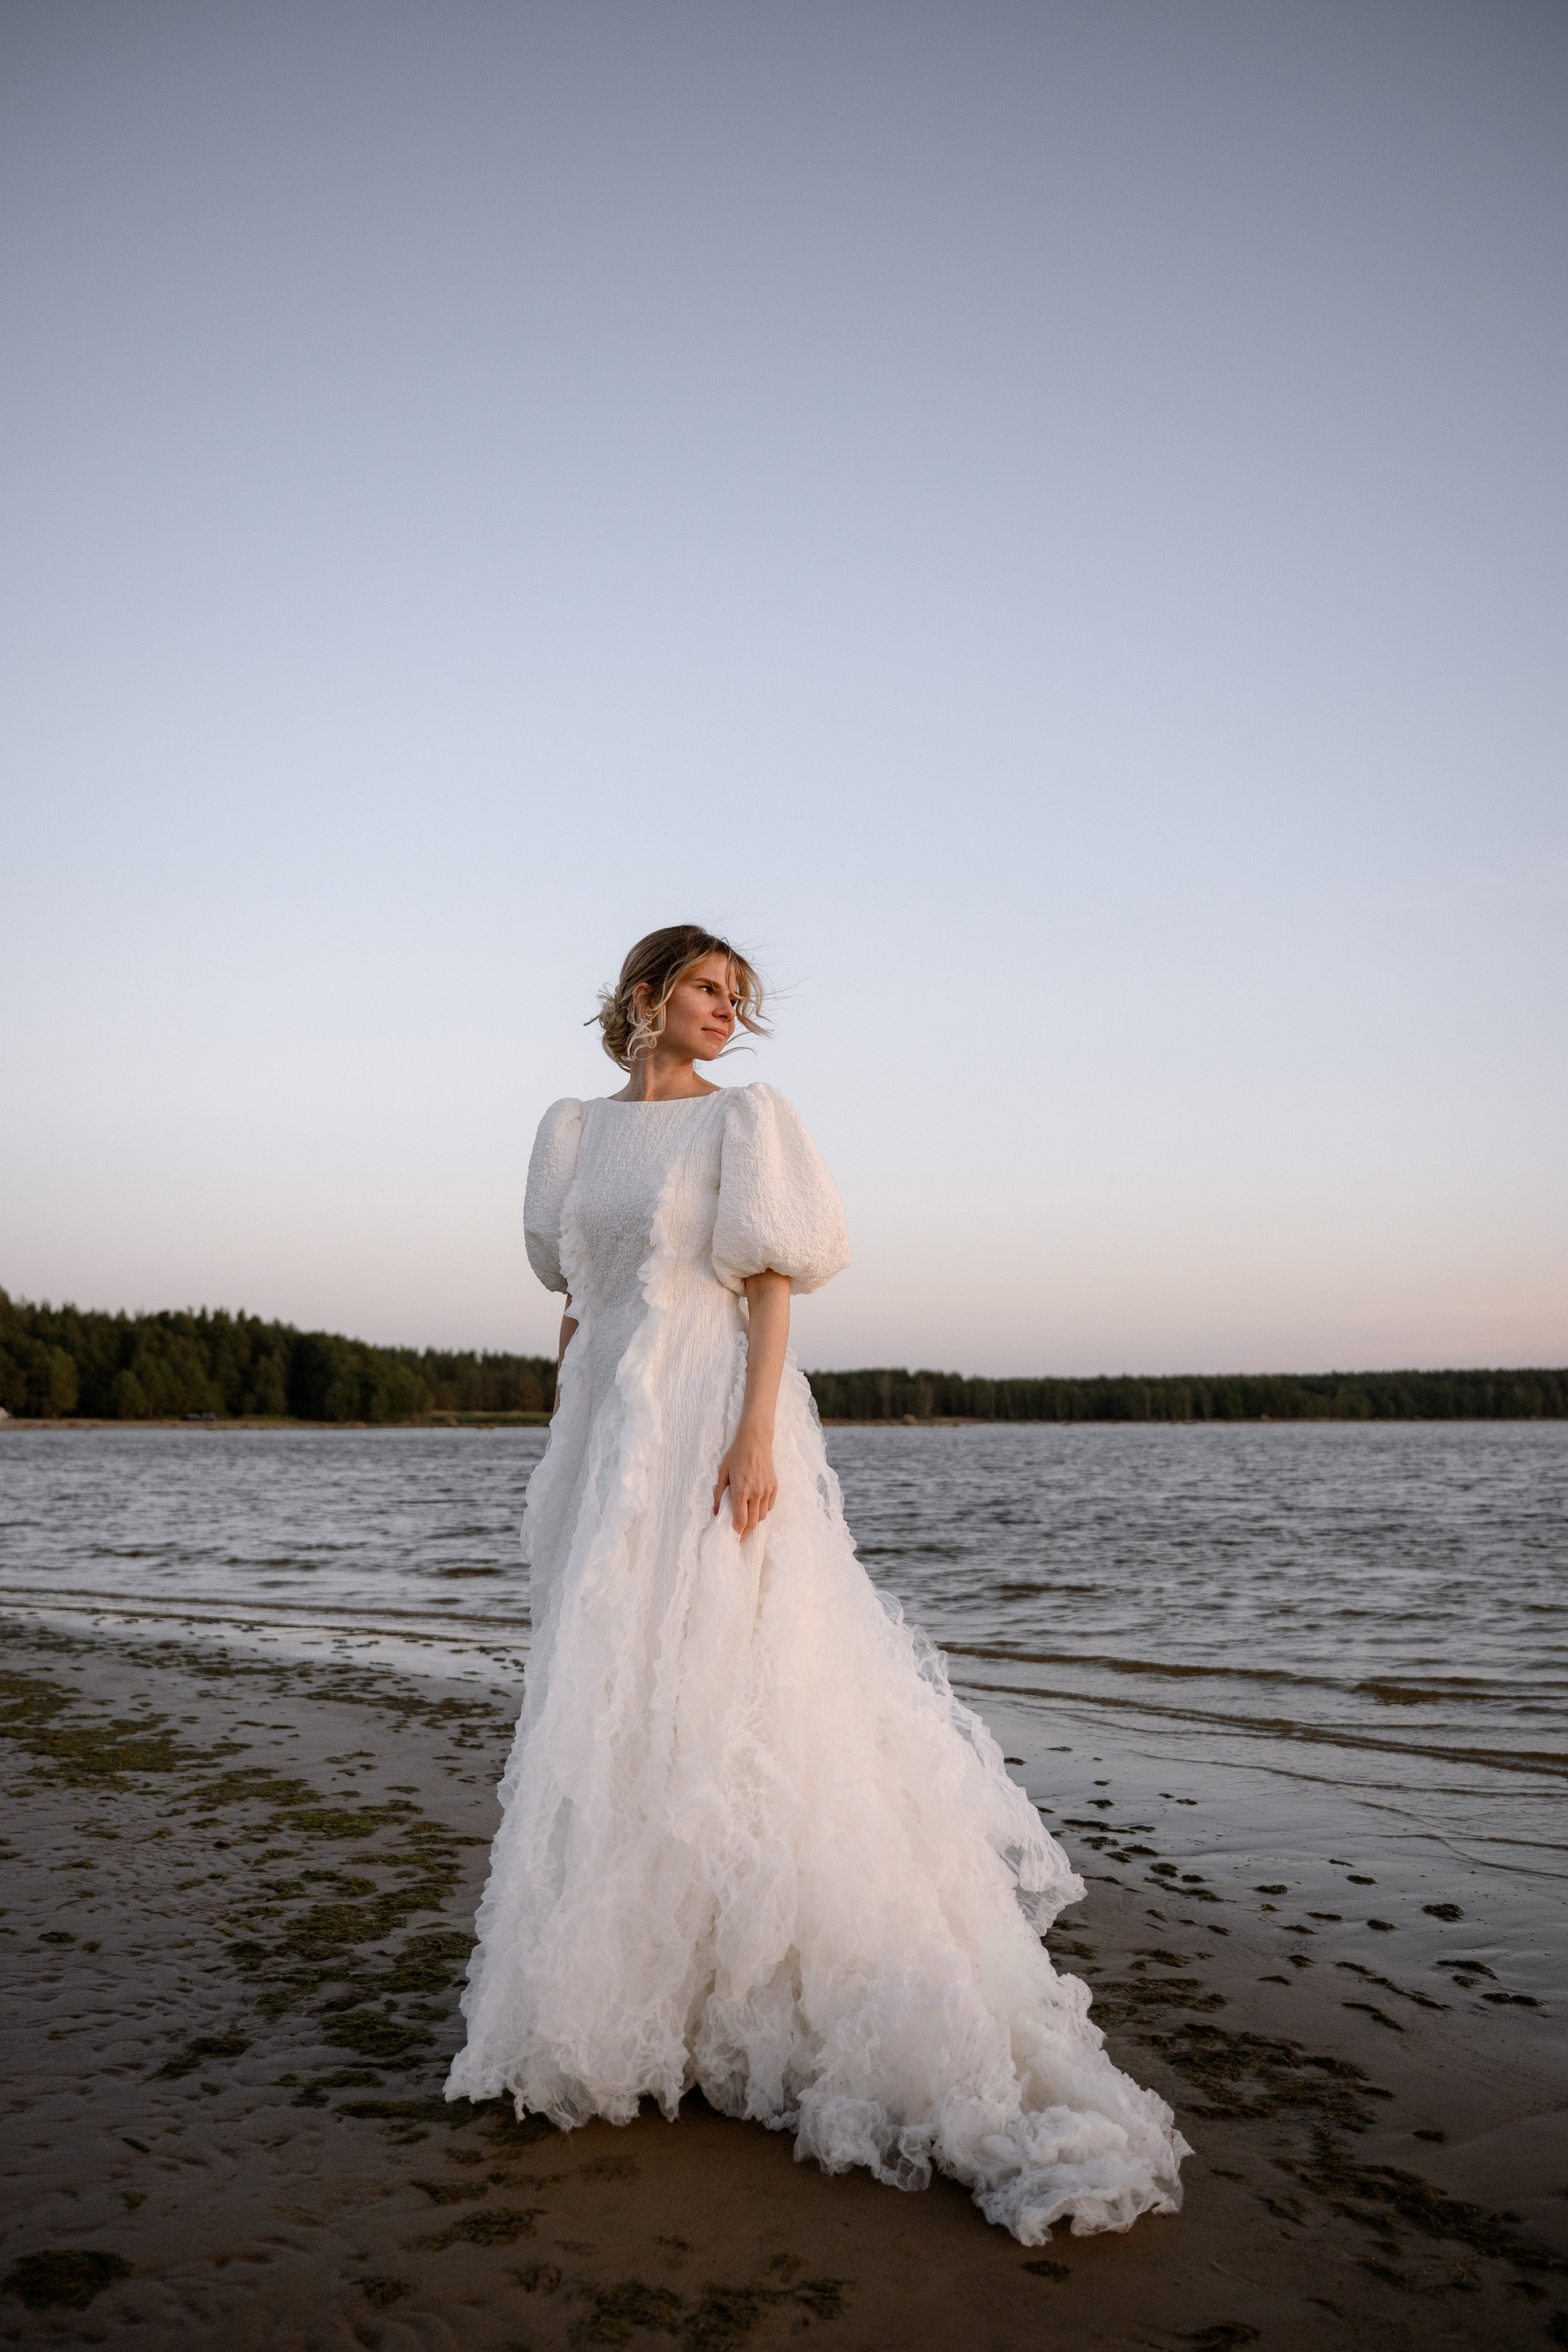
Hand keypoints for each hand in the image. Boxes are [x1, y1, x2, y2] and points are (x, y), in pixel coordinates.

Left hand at [713, 1423, 777, 1540]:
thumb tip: (716, 1513)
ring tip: (747, 1521)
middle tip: (740, 1536)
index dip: (737, 1532)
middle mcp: (756, 1493)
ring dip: (754, 1521)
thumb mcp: (722, 1473)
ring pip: (762, 1516)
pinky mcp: (774, 1487)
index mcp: (741, 1490)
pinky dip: (763, 1510)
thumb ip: (718, 1495)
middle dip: (746, 1532)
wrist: (755, 1440)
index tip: (733, 1535)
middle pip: (753, 1522)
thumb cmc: (736, 1455)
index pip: (741, 1520)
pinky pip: (770, 1506)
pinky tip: (756, 1508)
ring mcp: (767, 1490)